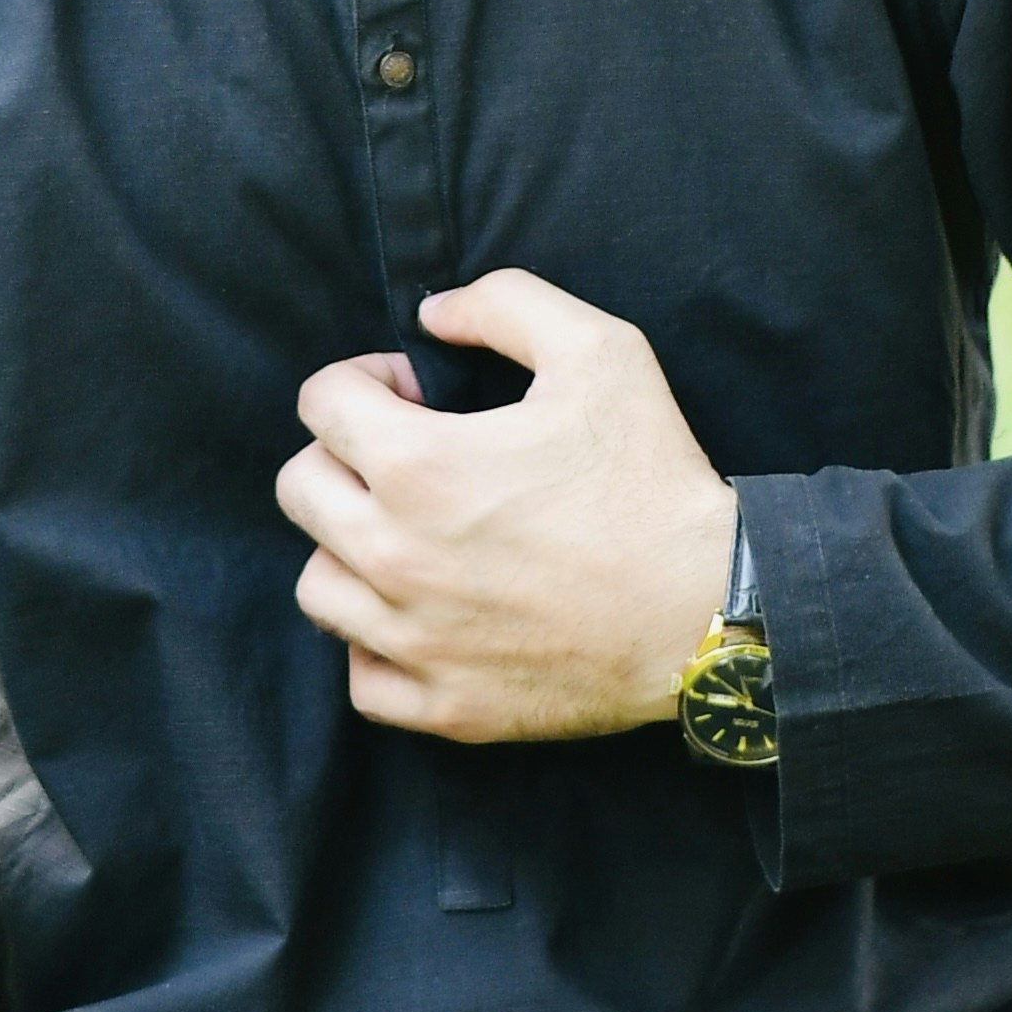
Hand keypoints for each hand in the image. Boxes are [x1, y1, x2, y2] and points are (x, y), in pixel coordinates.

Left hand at [279, 270, 738, 745]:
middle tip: (407, 459)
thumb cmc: (653, 481)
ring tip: (411, 537)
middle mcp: (394, 556)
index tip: (414, 394)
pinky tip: (424, 614)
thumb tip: (432, 314)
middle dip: (341, 456)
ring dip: (349, 549)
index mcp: (419, 466)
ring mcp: (413, 639)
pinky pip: (359, 676)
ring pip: (315, 584)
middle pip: (299, 489)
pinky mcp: (442, 706)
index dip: (363, 379)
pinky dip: (376, 644)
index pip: (320, 402)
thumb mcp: (600, 351)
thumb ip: (504, 304)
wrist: (712, 610)